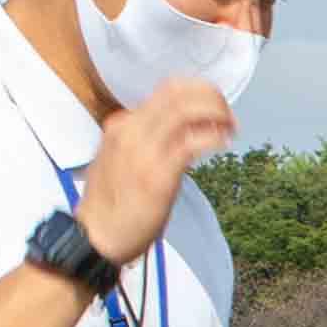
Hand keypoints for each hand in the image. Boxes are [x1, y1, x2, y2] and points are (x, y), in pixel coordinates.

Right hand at [77, 77, 242, 267]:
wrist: (96, 235)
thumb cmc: (112, 204)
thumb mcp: (121, 160)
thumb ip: (145, 142)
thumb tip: (178, 134)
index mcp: (122, 126)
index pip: (165, 91)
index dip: (197, 92)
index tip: (213, 103)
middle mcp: (130, 131)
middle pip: (177, 93)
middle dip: (210, 97)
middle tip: (227, 113)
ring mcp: (143, 150)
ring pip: (185, 110)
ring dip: (215, 113)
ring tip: (230, 126)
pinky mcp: (157, 173)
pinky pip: (191, 142)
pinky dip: (213, 137)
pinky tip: (223, 142)